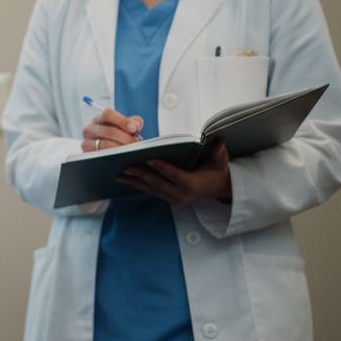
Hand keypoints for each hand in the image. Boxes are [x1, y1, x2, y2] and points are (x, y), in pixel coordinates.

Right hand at [81, 108, 142, 151]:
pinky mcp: (87, 155)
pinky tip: (123, 157)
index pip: (107, 114)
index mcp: (98, 119)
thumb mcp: (125, 127)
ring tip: (132, 151)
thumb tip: (135, 126)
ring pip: (105, 145)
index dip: (122, 121)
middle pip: (108, 131)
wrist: (109, 153)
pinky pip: (102, 156)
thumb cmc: (118, 137)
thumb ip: (133, 123)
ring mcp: (86, 143)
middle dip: (125, 138)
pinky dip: (114, 157)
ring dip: (121, 148)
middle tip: (136, 144)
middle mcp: (89, 129)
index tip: (134, 129)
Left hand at [117, 141, 231, 205]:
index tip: (148, 159)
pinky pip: (151, 191)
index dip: (161, 167)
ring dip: (134, 182)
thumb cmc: (217, 170)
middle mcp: (182, 194)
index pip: (175, 175)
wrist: (218, 188)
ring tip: (119, 174)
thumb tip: (218, 141)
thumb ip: (219, 151)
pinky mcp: (169, 199)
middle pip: (158, 183)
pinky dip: (138, 185)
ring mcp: (175, 198)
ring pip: (151, 189)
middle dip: (140, 175)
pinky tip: (126, 179)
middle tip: (125, 166)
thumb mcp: (221, 160)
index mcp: (193, 184)